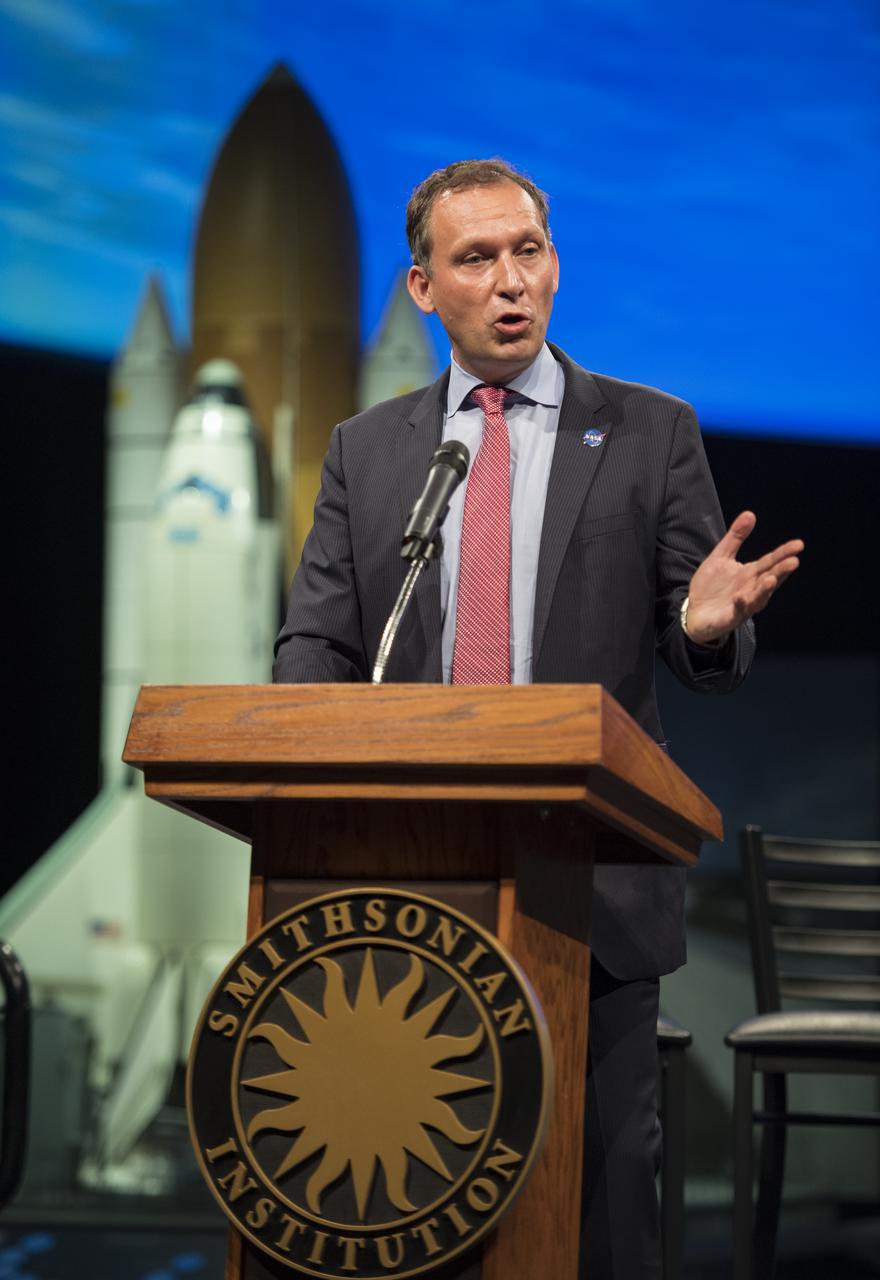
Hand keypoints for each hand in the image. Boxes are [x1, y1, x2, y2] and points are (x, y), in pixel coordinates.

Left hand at [684, 511, 802, 644]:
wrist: (695, 611)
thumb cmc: (711, 585)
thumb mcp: (721, 557)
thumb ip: (735, 538)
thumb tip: (750, 513)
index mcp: (751, 574)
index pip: (770, 561)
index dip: (784, 553)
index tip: (799, 544)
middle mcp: (752, 589)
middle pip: (770, 578)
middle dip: (781, 571)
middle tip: (794, 561)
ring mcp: (743, 604)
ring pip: (758, 597)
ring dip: (765, 589)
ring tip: (772, 579)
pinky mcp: (731, 617)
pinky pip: (737, 611)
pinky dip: (741, 604)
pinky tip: (740, 597)